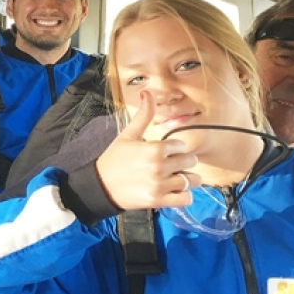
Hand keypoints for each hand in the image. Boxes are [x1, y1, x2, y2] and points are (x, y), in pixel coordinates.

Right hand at [94, 91, 199, 209]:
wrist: (100, 185)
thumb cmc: (114, 159)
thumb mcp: (128, 134)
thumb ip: (144, 115)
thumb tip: (147, 92)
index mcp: (155, 149)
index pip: (182, 146)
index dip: (175, 148)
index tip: (165, 152)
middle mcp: (160, 167)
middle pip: (191, 161)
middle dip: (183, 162)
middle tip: (171, 165)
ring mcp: (160, 185)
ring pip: (192, 180)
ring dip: (186, 179)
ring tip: (175, 178)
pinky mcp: (158, 200)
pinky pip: (186, 199)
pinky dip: (184, 196)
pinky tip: (174, 191)